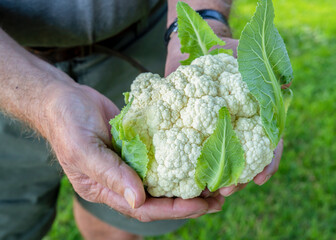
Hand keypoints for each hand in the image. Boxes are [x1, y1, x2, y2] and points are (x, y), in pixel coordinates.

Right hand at [43, 83, 223, 221]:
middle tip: (218, 198)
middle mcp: (122, 180)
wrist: (65, 99)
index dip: (173, 210)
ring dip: (188, 182)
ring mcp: (131, 162)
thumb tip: (139, 200)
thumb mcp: (83, 150)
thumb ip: (110, 175)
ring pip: (164, 179)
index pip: (144, 208)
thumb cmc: (67, 124)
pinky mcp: (138, 144)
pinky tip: (198, 156)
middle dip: (189, 201)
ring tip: (215, 181)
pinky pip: (162, 155)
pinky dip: (180, 159)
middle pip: (159, 198)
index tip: (201, 206)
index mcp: (106, 189)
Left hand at [165, 34, 283, 195]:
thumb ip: (265, 75)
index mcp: (255, 115)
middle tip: (226, 191)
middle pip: (243, 159)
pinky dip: (196, 165)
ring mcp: (215, 128)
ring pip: (220, 159)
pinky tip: (190, 177)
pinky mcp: (192, 127)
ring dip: (216, 177)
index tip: (259, 179)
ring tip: (208, 190)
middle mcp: (237, 125)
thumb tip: (286, 90)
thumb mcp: (248, 59)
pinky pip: (195, 150)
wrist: (194, 47)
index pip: (268, 144)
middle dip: (237, 178)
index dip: (267, 163)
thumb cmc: (224, 52)